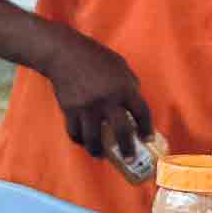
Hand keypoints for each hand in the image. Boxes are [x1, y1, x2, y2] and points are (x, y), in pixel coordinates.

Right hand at [41, 30, 152, 160]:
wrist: (65, 54)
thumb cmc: (95, 57)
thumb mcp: (120, 66)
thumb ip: (129, 85)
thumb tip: (133, 105)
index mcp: (123, 87)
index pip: (141, 112)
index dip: (146, 128)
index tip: (146, 139)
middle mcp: (107, 99)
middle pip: (121, 131)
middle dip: (127, 148)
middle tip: (129, 158)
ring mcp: (87, 106)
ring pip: (94, 138)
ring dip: (98, 151)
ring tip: (100, 155)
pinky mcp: (70, 110)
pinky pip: (75, 132)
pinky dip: (79, 140)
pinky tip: (84, 141)